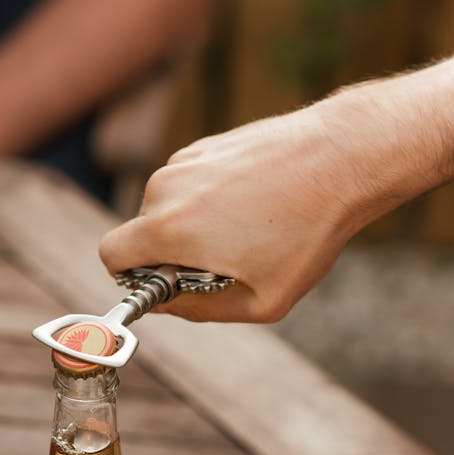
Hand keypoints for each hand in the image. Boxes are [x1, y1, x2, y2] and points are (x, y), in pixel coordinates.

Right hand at [99, 102, 361, 323]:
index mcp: (169, 229)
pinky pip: (190, 183)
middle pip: (142, 233)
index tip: (167, 282)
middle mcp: (166, 188)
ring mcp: (185, 160)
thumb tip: (169, 305)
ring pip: (168, 207)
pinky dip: (211, 199)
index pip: (111, 256)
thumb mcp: (262, 300)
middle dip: (171, 253)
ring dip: (193, 225)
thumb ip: (201, 310)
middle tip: (223, 263)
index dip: (131, 277)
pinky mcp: (206, 144)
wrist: (343, 158)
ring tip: (248, 230)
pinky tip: (256, 204)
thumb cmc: (307, 233)